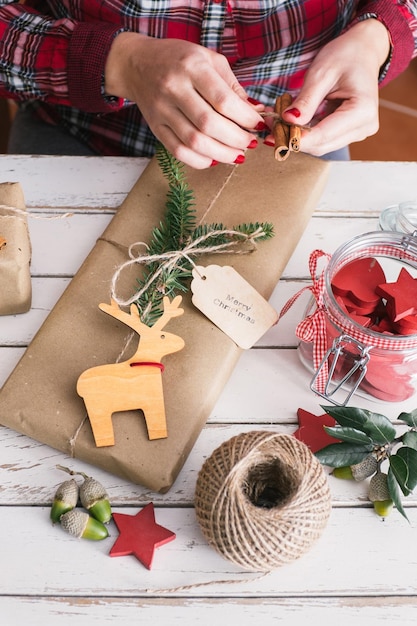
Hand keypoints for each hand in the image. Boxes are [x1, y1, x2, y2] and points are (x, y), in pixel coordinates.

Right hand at [105, 33, 262, 167]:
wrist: (137, 64)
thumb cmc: (179, 59)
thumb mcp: (209, 60)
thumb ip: (232, 86)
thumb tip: (257, 112)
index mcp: (192, 66)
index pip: (223, 100)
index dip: (245, 118)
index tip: (258, 125)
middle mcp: (174, 88)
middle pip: (209, 124)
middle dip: (236, 139)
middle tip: (250, 144)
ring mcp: (162, 110)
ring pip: (194, 141)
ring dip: (221, 154)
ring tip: (237, 155)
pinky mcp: (155, 127)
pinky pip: (178, 151)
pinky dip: (200, 160)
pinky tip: (214, 159)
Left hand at [266, 19, 390, 155]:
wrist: (363, 51)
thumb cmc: (346, 55)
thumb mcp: (322, 73)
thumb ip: (306, 100)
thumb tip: (288, 121)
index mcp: (362, 111)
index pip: (324, 134)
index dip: (296, 138)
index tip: (272, 136)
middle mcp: (363, 127)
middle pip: (321, 145)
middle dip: (293, 138)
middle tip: (269, 125)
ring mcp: (357, 132)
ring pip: (319, 145)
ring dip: (296, 136)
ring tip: (276, 121)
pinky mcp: (348, 132)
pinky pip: (322, 139)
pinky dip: (303, 132)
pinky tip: (288, 122)